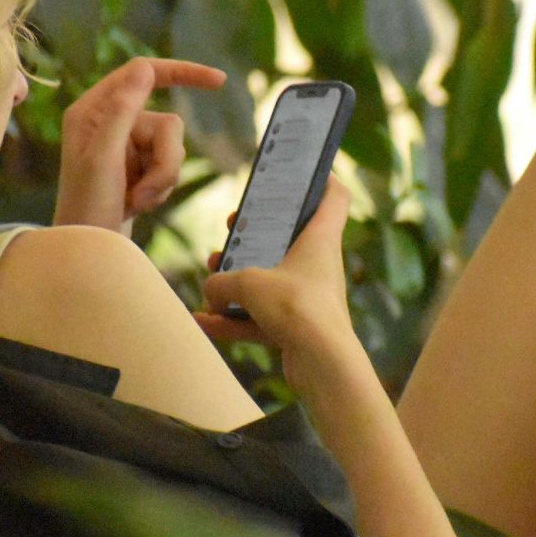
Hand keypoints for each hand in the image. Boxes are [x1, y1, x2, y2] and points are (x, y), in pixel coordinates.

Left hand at [52, 57, 222, 230]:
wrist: (89, 251)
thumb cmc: (86, 207)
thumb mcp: (103, 158)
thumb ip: (122, 110)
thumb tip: (144, 68)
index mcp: (92, 111)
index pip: (143, 73)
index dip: (181, 72)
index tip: (218, 81)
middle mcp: (108, 122)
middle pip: (167, 123)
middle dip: (165, 160)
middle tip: (144, 192)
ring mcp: (124, 145)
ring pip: (173, 148)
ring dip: (162, 179)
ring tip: (136, 202)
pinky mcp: (137, 166)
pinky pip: (169, 167)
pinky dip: (160, 189)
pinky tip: (137, 205)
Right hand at [193, 177, 357, 380]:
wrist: (322, 364)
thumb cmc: (296, 308)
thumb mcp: (248, 282)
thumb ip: (222, 280)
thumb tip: (211, 290)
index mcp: (319, 239)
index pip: (334, 197)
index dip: (321, 179)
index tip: (302, 172)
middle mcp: (317, 265)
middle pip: (290, 238)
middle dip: (256, 233)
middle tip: (232, 228)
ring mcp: (307, 298)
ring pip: (270, 280)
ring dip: (239, 279)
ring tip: (211, 278)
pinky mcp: (297, 328)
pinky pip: (259, 318)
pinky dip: (233, 320)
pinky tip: (201, 322)